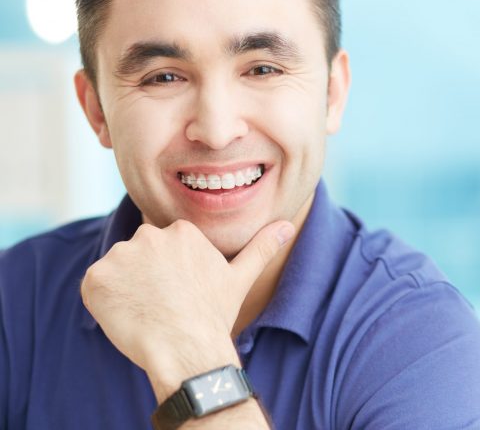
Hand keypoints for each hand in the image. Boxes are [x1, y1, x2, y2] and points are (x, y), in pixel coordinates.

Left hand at [80, 218, 294, 397]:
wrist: (186, 349)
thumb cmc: (214, 315)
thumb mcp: (240, 278)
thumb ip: (261, 247)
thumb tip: (288, 226)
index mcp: (182, 231)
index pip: (165, 247)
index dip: (170, 273)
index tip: (178, 293)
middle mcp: (149, 235)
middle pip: (140, 254)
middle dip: (146, 276)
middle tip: (163, 304)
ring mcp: (120, 255)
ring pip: (118, 270)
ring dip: (126, 288)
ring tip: (147, 312)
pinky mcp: (96, 278)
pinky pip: (96, 285)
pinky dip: (105, 301)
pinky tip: (127, 316)